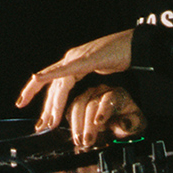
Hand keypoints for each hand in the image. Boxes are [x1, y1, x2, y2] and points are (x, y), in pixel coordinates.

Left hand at [15, 29, 133, 134]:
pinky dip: (50, 75)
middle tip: (40, 127)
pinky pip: (65, 70)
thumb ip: (87, 77)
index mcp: (73, 62)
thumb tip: (82, 93)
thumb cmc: (120, 55)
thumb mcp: (99, 70)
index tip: (41, 117)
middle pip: (53, 87)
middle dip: (46, 109)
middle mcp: (70, 58)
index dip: (44, 99)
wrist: (134, 44)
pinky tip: (38, 78)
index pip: (53, 83)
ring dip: (52, 104)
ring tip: (48, 121)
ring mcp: (76, 58)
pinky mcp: (85, 59)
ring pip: (58, 84)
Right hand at [66, 83, 143, 149]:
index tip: (98, 122)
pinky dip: (72, 123)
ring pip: (78, 105)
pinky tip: (75, 136)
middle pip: (91, 103)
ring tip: (79, 140)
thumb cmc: (130, 120)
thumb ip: (131, 123)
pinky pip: (71, 110)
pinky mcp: (79, 103)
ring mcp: (88, 95)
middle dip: (87, 123)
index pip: (109, 98)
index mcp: (117, 94)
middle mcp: (101, 91)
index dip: (103, 110)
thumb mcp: (136, 123)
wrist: (122, 121)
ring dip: (77, 124)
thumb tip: (124, 123)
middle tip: (87, 140)